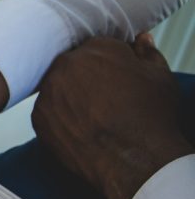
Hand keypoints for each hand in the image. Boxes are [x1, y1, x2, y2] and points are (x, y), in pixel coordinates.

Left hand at [32, 34, 192, 198]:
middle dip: (85, 78)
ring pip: (57, 88)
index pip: (96, 48)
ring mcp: (48, 92)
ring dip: (70, 97)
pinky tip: (81, 129)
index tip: (117, 81)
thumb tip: (140, 39)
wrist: (134, 159)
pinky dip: (60, 119)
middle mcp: (66, 64)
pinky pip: (48, 112)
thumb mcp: (160, 77)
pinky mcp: (38, 118)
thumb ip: (147, 53)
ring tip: (94, 116)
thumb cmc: (151, 116)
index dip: (108, 65)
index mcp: (96, 47)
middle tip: (104, 100)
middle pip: (72, 66)